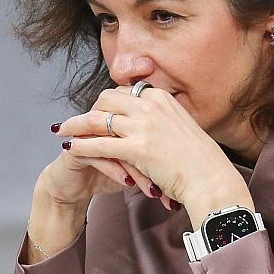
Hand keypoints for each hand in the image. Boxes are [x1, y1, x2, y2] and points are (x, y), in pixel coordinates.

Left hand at [55, 86, 252, 226]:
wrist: (211, 180)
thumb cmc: (200, 162)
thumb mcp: (182, 129)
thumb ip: (163, 122)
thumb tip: (149, 126)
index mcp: (162, 98)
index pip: (124, 92)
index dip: (106, 103)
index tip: (96, 112)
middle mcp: (152, 106)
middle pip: (106, 99)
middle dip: (88, 110)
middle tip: (74, 122)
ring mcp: (145, 125)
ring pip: (98, 119)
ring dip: (76, 125)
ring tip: (61, 131)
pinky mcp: (138, 148)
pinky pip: (100, 143)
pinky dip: (82, 145)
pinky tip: (70, 148)